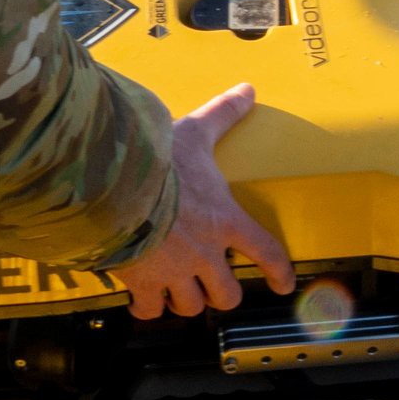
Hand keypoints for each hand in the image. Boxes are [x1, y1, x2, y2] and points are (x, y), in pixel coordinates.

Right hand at [110, 83, 294, 319]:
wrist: (116, 185)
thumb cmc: (159, 160)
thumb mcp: (196, 132)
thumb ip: (222, 114)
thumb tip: (247, 90)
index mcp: (224, 219)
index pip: (264, 251)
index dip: (277, 270)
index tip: (283, 284)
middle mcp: (205, 252)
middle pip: (226, 293)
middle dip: (221, 292)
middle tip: (213, 284)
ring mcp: (174, 271)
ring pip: (190, 306)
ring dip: (186, 300)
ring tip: (177, 291)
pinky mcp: (143, 282)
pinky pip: (150, 309)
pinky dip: (147, 307)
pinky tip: (142, 300)